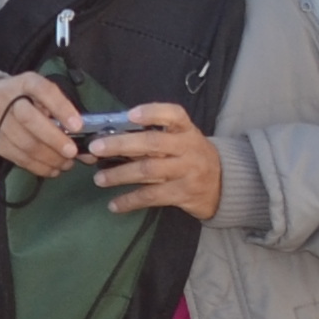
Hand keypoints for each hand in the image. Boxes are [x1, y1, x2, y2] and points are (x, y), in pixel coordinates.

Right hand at [0, 72, 84, 177]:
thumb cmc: (17, 98)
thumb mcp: (34, 94)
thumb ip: (58, 112)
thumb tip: (89, 140)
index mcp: (23, 83)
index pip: (42, 90)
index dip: (60, 107)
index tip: (77, 125)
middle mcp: (8, 101)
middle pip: (30, 121)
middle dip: (54, 139)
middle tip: (72, 152)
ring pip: (25, 144)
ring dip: (50, 158)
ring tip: (67, 164)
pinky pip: (19, 158)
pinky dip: (39, 167)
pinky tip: (53, 169)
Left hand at [84, 105, 222, 222]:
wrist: (223, 185)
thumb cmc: (191, 156)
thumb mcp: (182, 140)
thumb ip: (152, 137)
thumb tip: (109, 138)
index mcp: (186, 130)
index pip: (173, 115)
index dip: (152, 113)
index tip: (130, 114)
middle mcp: (188, 148)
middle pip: (152, 143)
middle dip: (121, 144)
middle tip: (95, 147)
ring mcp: (187, 172)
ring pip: (149, 171)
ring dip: (119, 175)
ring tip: (99, 179)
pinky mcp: (183, 194)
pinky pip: (152, 196)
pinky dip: (130, 201)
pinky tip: (114, 205)